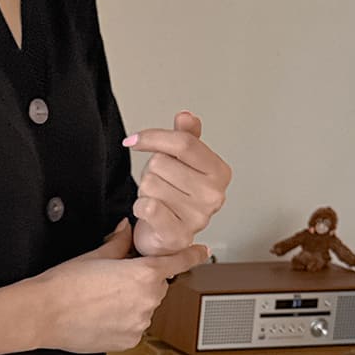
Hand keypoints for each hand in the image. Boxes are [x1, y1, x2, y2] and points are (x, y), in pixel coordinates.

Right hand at [32, 219, 209, 353]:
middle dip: (142, 282)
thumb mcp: (95, 254)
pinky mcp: (128, 341)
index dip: (192, 255)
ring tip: (100, 301)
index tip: (201, 252)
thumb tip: (125, 230)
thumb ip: (118, 242)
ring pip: (144, 308)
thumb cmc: (64, 284)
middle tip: (112, 281)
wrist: (43, 313)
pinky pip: (133, 327)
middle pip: (157, 286)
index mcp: (144, 274)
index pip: (178, 262)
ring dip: (131, 303)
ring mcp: (139, 324)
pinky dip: (122, 322)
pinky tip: (99, 316)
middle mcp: (147, 300)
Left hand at [123, 111, 232, 257]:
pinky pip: (147, 207)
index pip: (184, 143)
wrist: (167, 237)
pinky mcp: (177, 236)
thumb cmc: (175, 197)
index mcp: (219, 172)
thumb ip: (186, 138)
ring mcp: (198, 218)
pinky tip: (149, 212)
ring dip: (145, 191)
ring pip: (150, 183)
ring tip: (158, 200)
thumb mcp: (182, 162)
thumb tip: (186, 117)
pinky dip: (139, 206)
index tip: (135, 140)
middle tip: (161, 185)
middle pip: (161, 163)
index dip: (154, 137)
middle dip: (151, 171)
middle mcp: (214, 195)